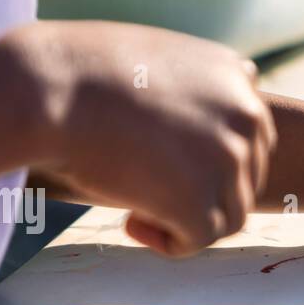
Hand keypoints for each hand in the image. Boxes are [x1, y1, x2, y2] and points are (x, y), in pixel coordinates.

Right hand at [3, 21, 275, 256]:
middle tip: (151, 190)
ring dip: (189, 218)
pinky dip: (172, 242)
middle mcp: (246, 114)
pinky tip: (132, 223)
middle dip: (204, 190)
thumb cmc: (86, 74)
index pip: (252, 135)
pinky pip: (201, 238)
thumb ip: (193, 94)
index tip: (168, 162)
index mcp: (238, 76)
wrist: (51, 87)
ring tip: (138, 208)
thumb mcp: (160, 62)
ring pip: (230, 211)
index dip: (213, 159)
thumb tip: (192, 138)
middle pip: (246, 175)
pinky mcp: (198, 200)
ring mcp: (229, 158)